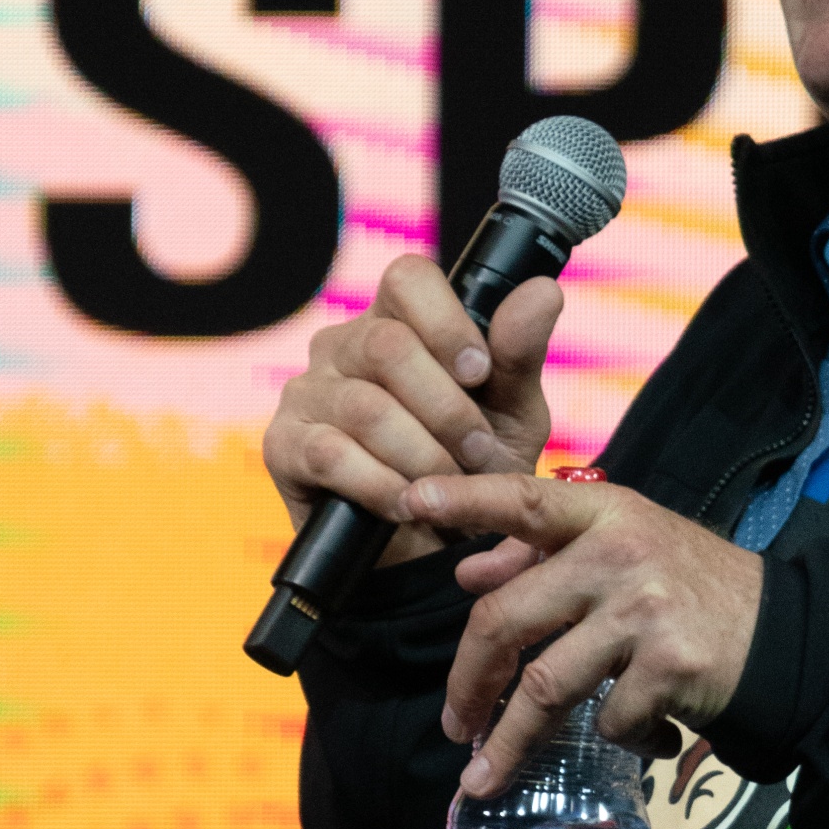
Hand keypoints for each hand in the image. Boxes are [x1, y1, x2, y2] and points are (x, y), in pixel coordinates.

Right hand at [260, 255, 562, 564]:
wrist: (437, 549)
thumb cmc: (476, 469)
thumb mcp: (513, 414)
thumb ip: (519, 354)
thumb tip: (544, 291)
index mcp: (399, 321)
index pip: (407, 279)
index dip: (447, 323)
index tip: (480, 374)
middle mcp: (345, 345)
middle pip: (387, 346)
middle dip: (447, 410)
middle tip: (476, 454)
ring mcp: (308, 392)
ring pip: (365, 407)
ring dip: (421, 455)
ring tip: (448, 487)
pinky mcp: (284, 445)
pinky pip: (331, 454)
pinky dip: (382, 485)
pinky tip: (407, 504)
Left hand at [402, 472, 765, 792]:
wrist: (790, 633)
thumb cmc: (694, 590)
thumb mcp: (627, 551)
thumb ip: (546, 556)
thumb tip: (468, 571)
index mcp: (606, 513)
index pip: (523, 499)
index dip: (463, 497)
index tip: (410, 502)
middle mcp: (621, 553)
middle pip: (508, 617)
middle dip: (468, 681)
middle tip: (453, 722)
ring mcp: (645, 610)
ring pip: (546, 686)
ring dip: (509, 741)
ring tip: (485, 774)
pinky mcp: (670, 666)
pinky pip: (610, 719)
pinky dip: (619, 739)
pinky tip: (643, 737)